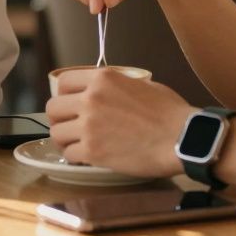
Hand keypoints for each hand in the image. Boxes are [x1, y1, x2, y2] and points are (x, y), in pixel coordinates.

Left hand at [45, 67, 193, 176]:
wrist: (183, 138)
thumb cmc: (170, 112)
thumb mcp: (141, 83)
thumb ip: (116, 85)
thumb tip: (106, 90)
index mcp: (103, 78)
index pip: (63, 81)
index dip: (64, 94)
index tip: (69, 104)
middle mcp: (91, 99)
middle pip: (53, 108)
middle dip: (59, 118)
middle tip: (69, 126)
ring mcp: (90, 126)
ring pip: (56, 134)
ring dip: (65, 140)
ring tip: (76, 144)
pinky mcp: (94, 151)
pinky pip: (69, 155)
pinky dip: (76, 157)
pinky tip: (87, 157)